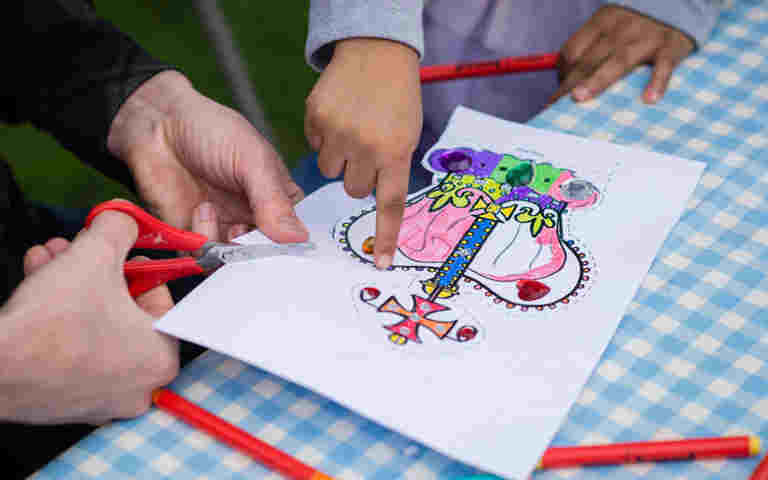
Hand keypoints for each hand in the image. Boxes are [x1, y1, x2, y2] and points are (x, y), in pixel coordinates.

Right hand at [0, 208, 176, 423]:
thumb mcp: (95, 255)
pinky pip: (70, 349)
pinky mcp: (64, 403)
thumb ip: (118, 229)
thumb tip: (122, 219)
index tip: (119, 253)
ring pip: (93, 326)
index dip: (138, 267)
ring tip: (48, 257)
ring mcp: (100, 399)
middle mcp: (137, 386)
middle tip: (79, 247)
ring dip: (70, 285)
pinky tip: (34, 282)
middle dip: (96, 271)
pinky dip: (55, 317)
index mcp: (161, 358)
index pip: (162, 301)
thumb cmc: (53, 320)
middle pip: (124, 311)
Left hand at [108, 71, 307, 242]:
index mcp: (278, 197)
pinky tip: (201, 210)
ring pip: (235, 262)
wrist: (156, 124)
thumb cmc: (211, 131)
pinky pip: (203, 260)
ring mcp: (223, 229)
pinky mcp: (192, 237)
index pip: (297, 233)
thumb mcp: (252, 159)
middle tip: (253, 238)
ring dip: (230, 247)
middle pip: (267, 255)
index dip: (295, 244)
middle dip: (260, 253)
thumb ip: (274, 199)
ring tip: (223, 218)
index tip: (289, 247)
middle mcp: (253, 218)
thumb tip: (298, 237)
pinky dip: (203, 242)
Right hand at [305, 38, 422, 268]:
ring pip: (329, 171)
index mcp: (395, 151)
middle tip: (366, 151)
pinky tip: (338, 115)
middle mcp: (366, 145)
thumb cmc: (398, 96)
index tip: (381, 262)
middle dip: (358, 176)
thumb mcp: (407, 132)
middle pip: (353, 189)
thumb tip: (372, 198)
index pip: (390, 204)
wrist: (377, 51)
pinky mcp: (315, 117)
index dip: (386, 235)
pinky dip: (324, 135)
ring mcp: (338, 131)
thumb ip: (392, 165)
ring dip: (338, 157)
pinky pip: (314, 144)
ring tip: (351, 130)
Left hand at [550, 5, 694, 104]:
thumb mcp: (609, 29)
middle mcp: (620, 29)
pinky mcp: (670, 48)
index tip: (559, 93)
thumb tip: (564, 79)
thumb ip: (590, 49)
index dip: (562, 73)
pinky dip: (657, 82)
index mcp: (601, 22)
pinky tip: (649, 99)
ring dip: (597, 81)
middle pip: (589, 59)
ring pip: (618, 62)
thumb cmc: (634, 29)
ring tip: (580, 98)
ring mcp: (645, 38)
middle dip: (570, 83)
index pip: (572, 49)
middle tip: (557, 105)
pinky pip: (663, 66)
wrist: (677, 8)